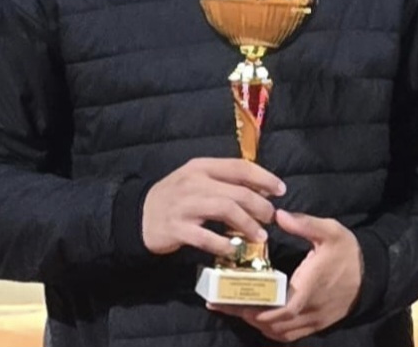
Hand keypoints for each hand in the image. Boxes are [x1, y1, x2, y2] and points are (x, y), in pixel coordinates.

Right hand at [142, 157, 285, 256]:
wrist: (136, 216)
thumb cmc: (176, 197)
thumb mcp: (198, 179)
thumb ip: (225, 180)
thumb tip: (262, 188)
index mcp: (202, 167)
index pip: (240, 167)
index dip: (264, 178)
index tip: (280, 190)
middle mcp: (194, 182)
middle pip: (237, 192)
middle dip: (260, 206)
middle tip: (271, 217)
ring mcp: (184, 206)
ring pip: (225, 210)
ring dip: (248, 224)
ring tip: (261, 235)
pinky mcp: (176, 229)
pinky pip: (205, 237)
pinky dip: (224, 243)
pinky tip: (235, 249)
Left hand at [208, 209, 363, 341]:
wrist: (373, 273)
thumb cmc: (349, 252)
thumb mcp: (330, 231)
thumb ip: (305, 224)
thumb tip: (279, 215)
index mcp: (308, 289)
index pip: (277, 309)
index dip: (251, 309)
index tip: (228, 299)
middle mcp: (309, 310)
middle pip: (271, 323)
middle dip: (244, 315)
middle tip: (220, 303)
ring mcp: (313, 321)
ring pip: (278, 332)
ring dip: (255, 323)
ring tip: (234, 309)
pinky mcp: (316, 325)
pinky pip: (288, 335)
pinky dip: (271, 330)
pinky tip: (259, 318)